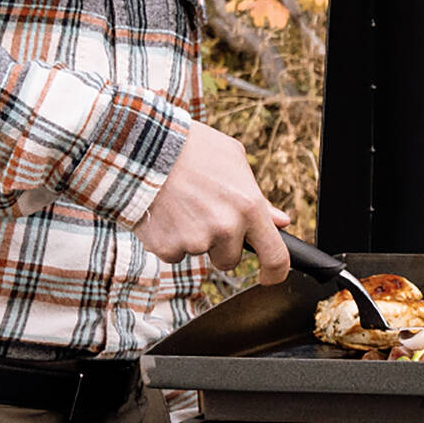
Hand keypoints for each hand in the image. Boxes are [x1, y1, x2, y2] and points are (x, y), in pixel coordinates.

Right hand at [136, 124, 291, 276]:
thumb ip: (259, 198)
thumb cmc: (192, 147)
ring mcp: (195, 240)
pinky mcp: (167, 247)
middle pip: (229, 260)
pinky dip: (168, 238)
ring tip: (180, 204)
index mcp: (249, 207)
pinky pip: (173, 253)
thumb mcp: (234, 161)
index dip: (275, 273)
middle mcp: (226, 228)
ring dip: (192, 237)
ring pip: (199, 253)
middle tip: (203, 214)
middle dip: (219, 245)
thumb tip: (281, 221)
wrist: (142, 146)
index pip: (275, 256)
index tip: (270, 277)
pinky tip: (163, 212)